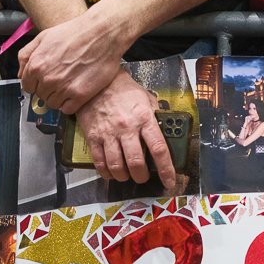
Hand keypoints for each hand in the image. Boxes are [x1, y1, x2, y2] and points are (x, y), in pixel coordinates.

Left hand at [18, 12, 124, 112]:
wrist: (102, 34)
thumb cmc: (75, 33)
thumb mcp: (43, 37)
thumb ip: (26, 55)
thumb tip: (21, 73)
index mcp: (36, 65)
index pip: (28, 86)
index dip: (36, 83)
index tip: (45, 80)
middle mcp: (48, 79)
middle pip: (40, 95)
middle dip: (48, 89)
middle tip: (61, 79)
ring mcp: (64, 88)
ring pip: (53, 104)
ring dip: (58, 97)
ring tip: (69, 85)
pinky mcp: (80, 95)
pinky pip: (67, 109)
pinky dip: (69, 104)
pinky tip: (75, 93)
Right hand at [74, 70, 175, 186]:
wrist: (97, 82)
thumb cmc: (124, 90)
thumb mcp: (146, 99)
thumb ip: (156, 116)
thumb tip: (167, 130)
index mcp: (144, 119)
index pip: (159, 149)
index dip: (166, 169)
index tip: (170, 181)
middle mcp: (127, 128)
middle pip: (136, 162)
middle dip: (142, 176)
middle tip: (143, 177)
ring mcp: (109, 133)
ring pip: (117, 166)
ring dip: (124, 176)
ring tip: (127, 176)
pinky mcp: (93, 137)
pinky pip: (99, 162)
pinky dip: (106, 172)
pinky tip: (111, 173)